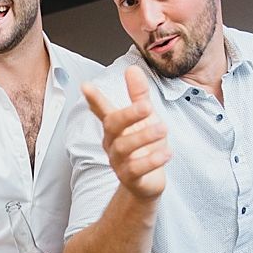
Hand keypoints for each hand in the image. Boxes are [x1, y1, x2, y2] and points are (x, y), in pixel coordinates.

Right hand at [82, 66, 170, 199]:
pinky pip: (136, 169)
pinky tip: (167, 153)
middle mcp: (112, 143)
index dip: (94, 98)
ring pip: (123, 147)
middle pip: (112, 126)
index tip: (85, 85)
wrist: (146, 183)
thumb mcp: (145, 119)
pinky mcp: (130, 178)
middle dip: (128, 115)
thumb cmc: (144, 147)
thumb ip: (138, 95)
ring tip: (163, 129)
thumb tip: (132, 69)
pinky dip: (151, 160)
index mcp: (115, 128)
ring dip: (144, 136)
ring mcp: (119, 162)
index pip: (102, 110)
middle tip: (147, 106)